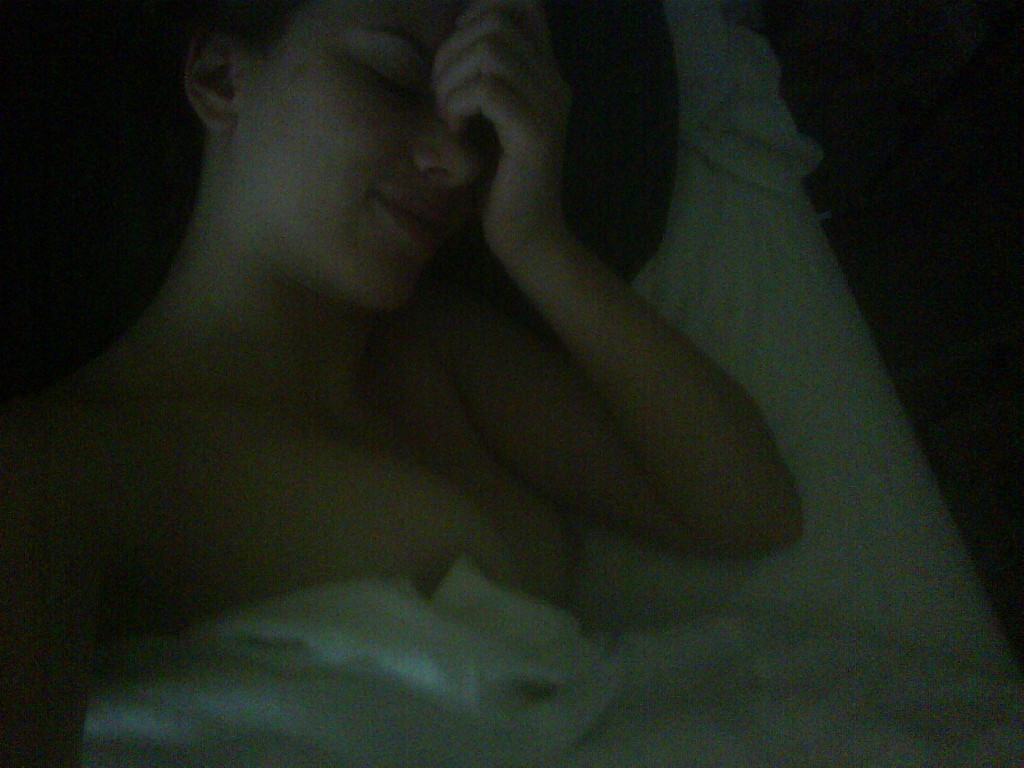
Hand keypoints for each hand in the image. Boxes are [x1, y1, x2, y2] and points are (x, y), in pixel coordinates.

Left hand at [432, 0, 572, 267]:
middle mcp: (553, 81)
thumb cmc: (499, 184)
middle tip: (442, 95)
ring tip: (447, 114)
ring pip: (490, 50)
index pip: (522, 2)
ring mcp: (548, 106)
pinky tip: (455, 131)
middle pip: (496, 19)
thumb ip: (481, 79)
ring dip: (451, 78)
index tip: (455, 58)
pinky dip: (458, 104)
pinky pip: (488, 89)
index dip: (477, 11)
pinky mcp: (535, 134)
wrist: (528, 239)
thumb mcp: (487, 121)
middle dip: (452, 50)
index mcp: (544, 73)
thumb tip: (450, 42)